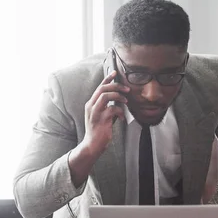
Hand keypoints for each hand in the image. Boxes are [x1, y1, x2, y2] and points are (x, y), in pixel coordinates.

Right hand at [68, 71, 128, 187]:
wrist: (92, 145)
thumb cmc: (99, 131)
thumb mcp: (102, 116)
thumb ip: (108, 107)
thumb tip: (120, 100)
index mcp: (90, 104)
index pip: (99, 87)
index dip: (107, 78)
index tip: (115, 72)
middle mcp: (91, 106)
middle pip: (103, 88)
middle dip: (116, 86)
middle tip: (127, 89)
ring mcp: (95, 112)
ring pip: (106, 96)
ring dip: (118, 96)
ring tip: (126, 101)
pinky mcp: (101, 120)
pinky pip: (112, 109)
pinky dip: (120, 112)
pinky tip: (123, 119)